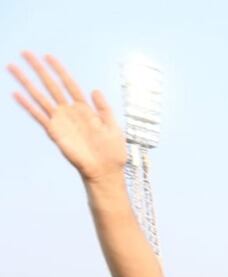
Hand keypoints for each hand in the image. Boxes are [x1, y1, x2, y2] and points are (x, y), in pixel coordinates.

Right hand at [9, 53, 126, 182]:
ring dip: (26, 82)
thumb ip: (104, 108)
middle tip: (25, 53)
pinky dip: (27, 105)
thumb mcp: (113, 127)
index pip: (69, 83)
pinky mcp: (54, 132)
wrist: (105, 171)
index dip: (59, 70)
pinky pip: (38, 115)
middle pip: (51, 85)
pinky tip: (16, 94)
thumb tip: (94, 89)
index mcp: (85, 108)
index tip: (48, 55)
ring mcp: (60, 120)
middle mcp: (69, 111)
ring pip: (40, 96)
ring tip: (13, 68)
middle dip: (38, 69)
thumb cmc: (112, 151)